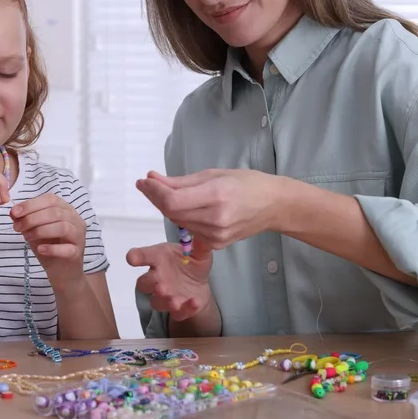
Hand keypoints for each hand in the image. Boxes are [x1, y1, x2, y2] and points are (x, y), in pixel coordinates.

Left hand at [10, 194, 86, 282]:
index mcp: (66, 210)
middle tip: (18, 228)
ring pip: (63, 226)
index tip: (14, 212)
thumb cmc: (48, 247)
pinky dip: (51, 248)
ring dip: (41, 231)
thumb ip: (26, 220)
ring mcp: (79, 236)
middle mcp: (76, 220)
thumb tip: (14, 212)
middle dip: (32, 218)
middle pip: (56, 212)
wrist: (61, 272)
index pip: (51, 199)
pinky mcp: (77, 253)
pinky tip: (40, 249)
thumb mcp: (34, 231)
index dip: (32, 204)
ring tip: (27, 238)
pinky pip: (66, 248)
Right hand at [126, 237, 213, 321]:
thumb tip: (204, 235)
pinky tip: (194, 302)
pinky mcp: (177, 310)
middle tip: (160, 285)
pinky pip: (178, 313)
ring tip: (175, 300)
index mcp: (159, 259)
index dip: (136, 257)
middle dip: (150, 284)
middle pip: (144, 283)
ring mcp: (165, 296)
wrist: (199, 282)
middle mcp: (157, 278)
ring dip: (164, 301)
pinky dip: (186, 309)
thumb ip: (200, 245)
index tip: (132, 258)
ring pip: (157, 302)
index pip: (143, 256)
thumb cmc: (190, 262)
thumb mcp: (198, 251)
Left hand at [135, 169, 284, 248]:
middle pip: (172, 212)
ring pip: (178, 222)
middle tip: (148, 184)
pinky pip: (190, 230)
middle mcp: (215, 219)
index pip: (173, 200)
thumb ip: (180, 181)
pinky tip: (185, 207)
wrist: (274, 206)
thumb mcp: (214, 174)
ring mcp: (216, 235)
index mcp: (216, 196)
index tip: (143, 181)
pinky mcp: (216, 244)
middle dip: (157, 197)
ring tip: (166, 192)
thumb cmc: (247, 183)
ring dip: (168, 208)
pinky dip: (183, 218)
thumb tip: (152, 179)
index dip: (154, 192)